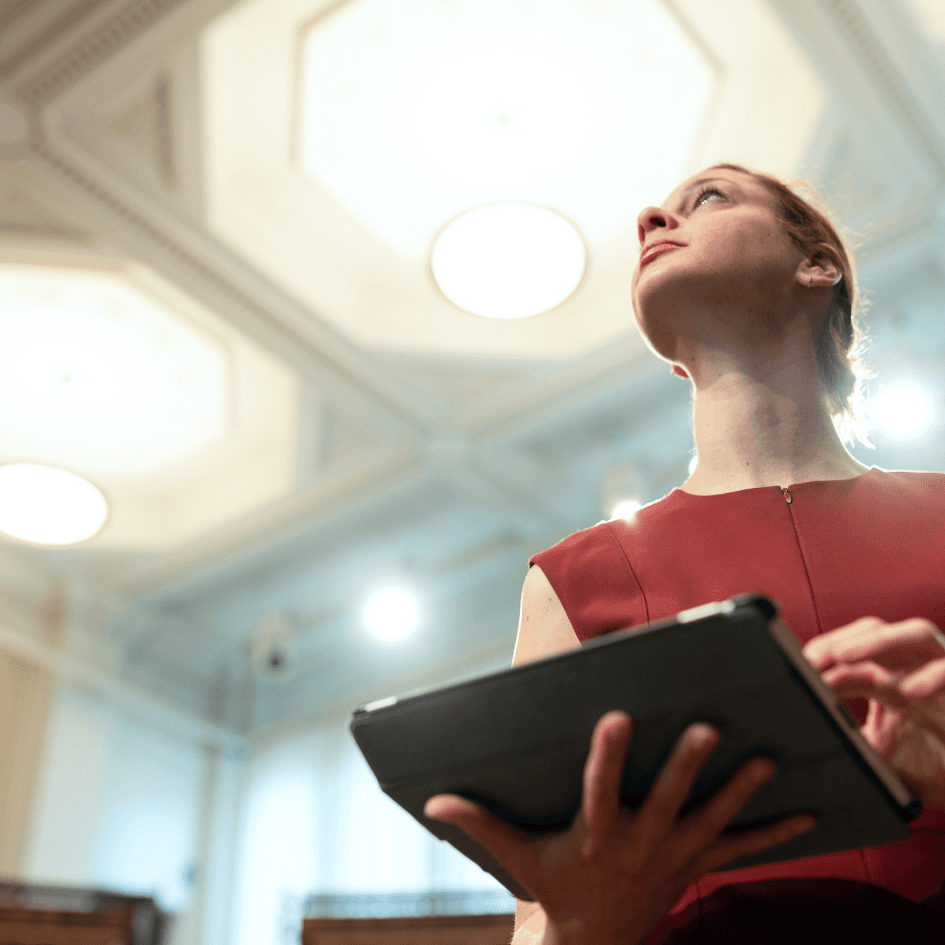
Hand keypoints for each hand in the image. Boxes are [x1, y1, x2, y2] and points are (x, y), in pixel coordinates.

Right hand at [424, 712, 815, 944]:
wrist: (598, 943)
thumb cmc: (557, 888)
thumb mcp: (519, 858)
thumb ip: (480, 824)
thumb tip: (434, 801)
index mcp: (598, 834)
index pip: (601, 788)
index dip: (608, 755)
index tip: (615, 716)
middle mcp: (641, 843)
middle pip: (669, 799)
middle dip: (688, 765)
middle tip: (709, 727)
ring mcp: (676, 855)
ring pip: (714, 820)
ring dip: (741, 791)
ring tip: (768, 760)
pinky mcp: (697, 863)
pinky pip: (741, 849)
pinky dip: (774, 833)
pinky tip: (809, 813)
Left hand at [804, 617, 944, 809]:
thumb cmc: (924, 766)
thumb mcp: (874, 748)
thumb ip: (845, 731)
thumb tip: (802, 724)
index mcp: (890, 674)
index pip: (853, 646)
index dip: (825, 650)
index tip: (798, 666)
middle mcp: (916, 666)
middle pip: (879, 630)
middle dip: (843, 639)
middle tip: (813, 659)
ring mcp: (943, 676)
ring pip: (917, 634)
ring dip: (878, 642)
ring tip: (843, 657)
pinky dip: (935, 675)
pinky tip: (910, 691)